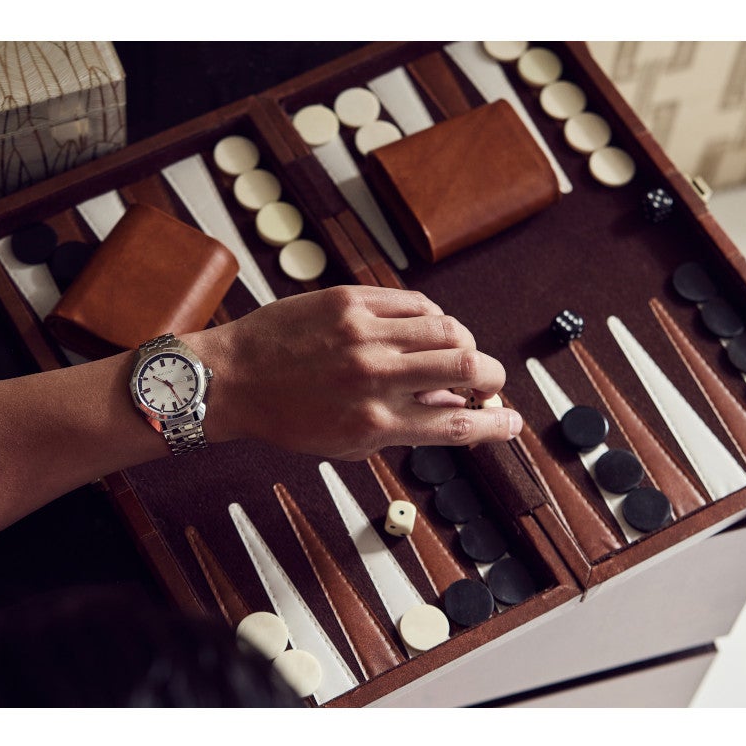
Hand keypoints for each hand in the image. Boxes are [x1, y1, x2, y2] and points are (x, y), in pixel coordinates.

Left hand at [182, 285, 521, 460]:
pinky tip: (423, 328)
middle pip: (469, 368)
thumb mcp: (346, 444)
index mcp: (376, 422)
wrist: (233, 378)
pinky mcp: (351, 301)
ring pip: (449, 328)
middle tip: (487, 381)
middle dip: (492, 377)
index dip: (497, 425)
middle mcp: (376, 377)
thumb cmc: (287, 418)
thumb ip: (404, 430)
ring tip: (453, 352)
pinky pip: (415, 302)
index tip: (512, 421)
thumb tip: (453, 409)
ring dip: (464, 343)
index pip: (459, 424)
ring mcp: (364, 334)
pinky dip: (430, 318)